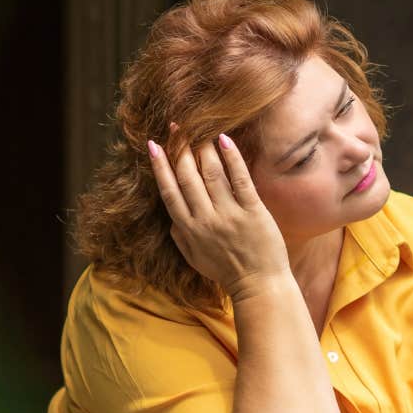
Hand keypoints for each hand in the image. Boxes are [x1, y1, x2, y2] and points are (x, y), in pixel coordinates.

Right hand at [147, 123, 289, 299]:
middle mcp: (205, 220)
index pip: (169, 192)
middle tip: (176, 126)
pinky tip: (224, 139)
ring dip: (202, 148)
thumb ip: (180, 237)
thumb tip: (171, 218)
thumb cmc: (226, 272)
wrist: (259, 286)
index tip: (154, 145)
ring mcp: (229, 215)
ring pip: (211, 174)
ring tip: (198, 128)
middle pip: (187, 177)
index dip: (160, 167)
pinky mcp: (253, 211)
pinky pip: (240, 179)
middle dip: (179, 149)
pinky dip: (231, 158)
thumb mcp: (194, 259)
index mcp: (189, 230)